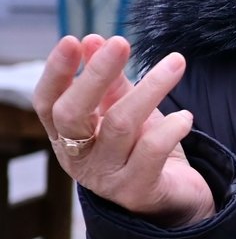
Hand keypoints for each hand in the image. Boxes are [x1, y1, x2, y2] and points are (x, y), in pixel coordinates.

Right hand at [32, 35, 214, 228]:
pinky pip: (151, 152)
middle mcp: (78, 159)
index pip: (47, 103)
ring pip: (120, 125)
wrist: (175, 199)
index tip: (73, 40)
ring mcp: (106, 177)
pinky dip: (170, 127)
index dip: (55, 72)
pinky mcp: (137, 190)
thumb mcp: (123, 110)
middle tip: (121, 43)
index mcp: (67, 137)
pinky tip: (186, 117)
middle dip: (95, 74)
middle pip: (73, 113)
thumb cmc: (143, 148)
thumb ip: (110, 82)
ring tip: (176, 64)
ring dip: (150, 89)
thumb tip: (94, 40)